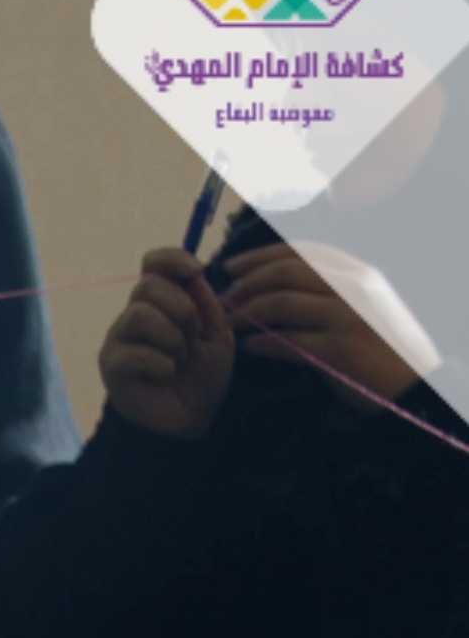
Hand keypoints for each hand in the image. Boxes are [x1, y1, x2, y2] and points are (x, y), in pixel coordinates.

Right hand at [102, 247, 232, 437]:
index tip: (195, 271)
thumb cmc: (202, 377)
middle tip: (192, 338)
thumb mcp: (217, 334)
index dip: (171, 258)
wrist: (191, 420)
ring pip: (138, 314)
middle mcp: (135, 315)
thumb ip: (206, 304)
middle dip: (182, 310)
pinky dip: (161, 363)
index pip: (152, 263)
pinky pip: (134, 351)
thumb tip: (192, 275)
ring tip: (180, 359)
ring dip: (171, 337)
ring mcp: (119, 340)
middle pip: (147, 286)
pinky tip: (167, 375)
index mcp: (161, 303)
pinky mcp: (112, 366)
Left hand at [220, 242, 430, 409]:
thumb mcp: (361, 308)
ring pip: (281, 303)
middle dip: (246, 284)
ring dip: (246, 313)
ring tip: (229, 325)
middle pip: (284, 272)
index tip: (231, 267)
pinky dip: (262, 343)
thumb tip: (275, 284)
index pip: (301, 251)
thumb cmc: (381, 348)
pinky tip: (248, 347)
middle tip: (224, 300)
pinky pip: (287, 341)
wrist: (414, 386)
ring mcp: (348, 317)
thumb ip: (328, 292)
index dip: (260, 256)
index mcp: (358, 273)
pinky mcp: (340, 350)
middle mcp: (354, 288)